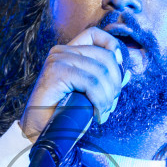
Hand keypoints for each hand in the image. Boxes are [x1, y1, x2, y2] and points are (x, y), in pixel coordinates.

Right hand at [19, 26, 128, 141]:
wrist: (40, 132)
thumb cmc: (63, 115)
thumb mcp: (89, 94)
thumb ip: (105, 81)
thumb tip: (127, 73)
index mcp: (68, 52)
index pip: (94, 35)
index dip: (112, 46)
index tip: (119, 67)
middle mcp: (61, 51)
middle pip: (104, 56)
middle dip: (115, 83)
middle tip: (110, 104)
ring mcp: (58, 60)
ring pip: (100, 72)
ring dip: (108, 96)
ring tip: (103, 112)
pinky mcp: (57, 72)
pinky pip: (91, 83)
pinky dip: (100, 100)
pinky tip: (97, 113)